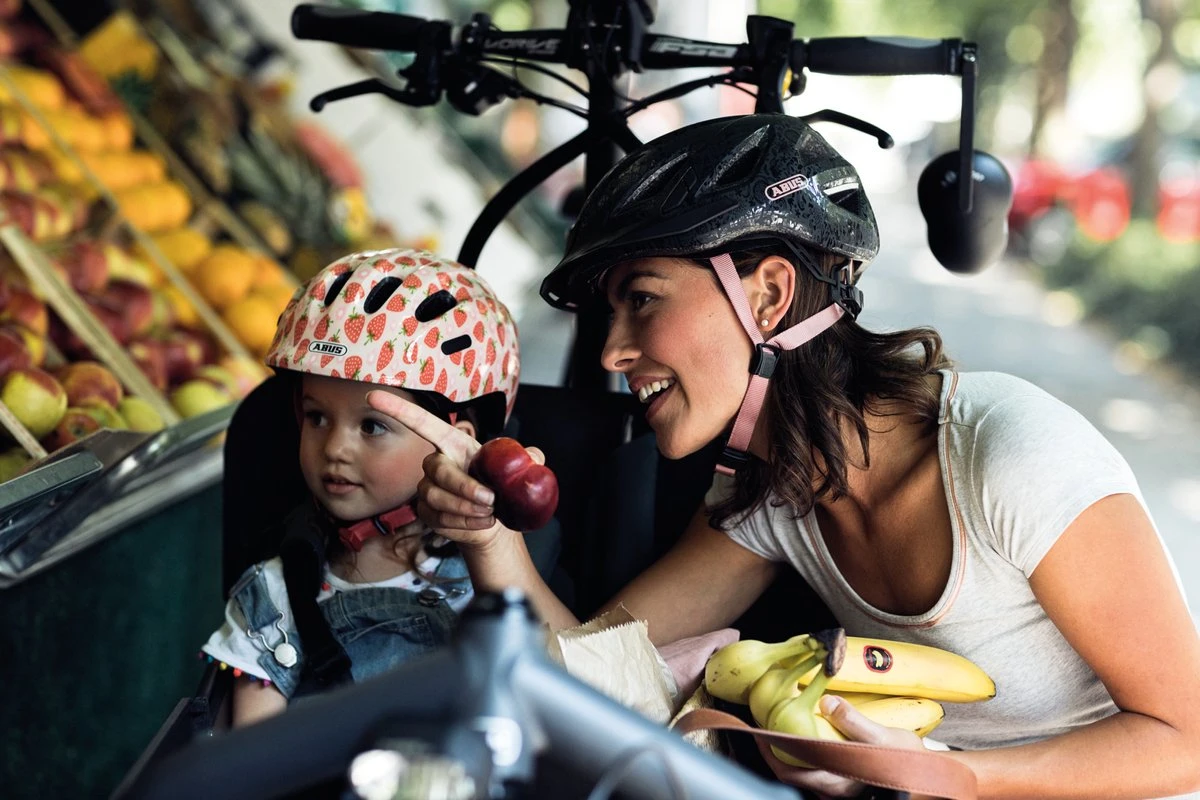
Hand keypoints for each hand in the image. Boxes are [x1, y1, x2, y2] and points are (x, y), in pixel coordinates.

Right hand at [365, 391, 545, 549]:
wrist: (496, 521)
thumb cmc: (502, 488)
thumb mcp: (520, 470)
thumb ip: (528, 459)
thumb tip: (534, 456)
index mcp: (455, 444)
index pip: (423, 423)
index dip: (399, 410)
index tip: (374, 395)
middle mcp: (436, 463)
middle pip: (436, 470)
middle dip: (464, 486)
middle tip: (490, 499)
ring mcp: (428, 488)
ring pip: (436, 497)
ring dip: (466, 508)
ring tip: (490, 512)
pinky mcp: (427, 513)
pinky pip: (439, 518)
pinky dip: (464, 523)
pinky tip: (482, 523)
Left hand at [765, 695, 927, 798]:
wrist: (928, 777)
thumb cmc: (906, 762)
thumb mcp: (882, 738)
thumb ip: (853, 722)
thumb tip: (826, 703)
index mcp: (835, 781)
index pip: (788, 768)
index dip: (768, 748)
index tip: (757, 727)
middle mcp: (831, 789)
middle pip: (789, 770)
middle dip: (772, 747)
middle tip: (763, 722)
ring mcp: (836, 788)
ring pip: (800, 771)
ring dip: (787, 750)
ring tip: (779, 726)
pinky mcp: (842, 782)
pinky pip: (812, 769)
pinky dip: (802, 753)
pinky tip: (804, 735)